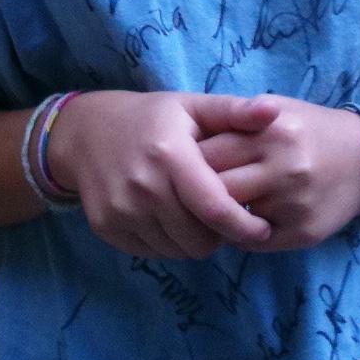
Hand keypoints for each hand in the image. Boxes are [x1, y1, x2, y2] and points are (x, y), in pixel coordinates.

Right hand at [45, 91, 275, 257]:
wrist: (85, 132)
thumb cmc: (151, 118)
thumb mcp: (192, 106)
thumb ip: (234, 112)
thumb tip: (274, 112)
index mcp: (170, 155)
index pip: (215, 209)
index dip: (244, 226)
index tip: (262, 229)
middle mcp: (142, 186)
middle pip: (198, 238)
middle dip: (220, 235)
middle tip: (223, 217)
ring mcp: (120, 210)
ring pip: (176, 250)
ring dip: (194, 241)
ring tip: (197, 217)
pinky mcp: (106, 226)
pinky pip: (151, 253)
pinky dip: (168, 244)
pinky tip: (170, 220)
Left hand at [195, 97, 359, 251]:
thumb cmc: (310, 130)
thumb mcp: (275, 112)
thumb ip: (234, 123)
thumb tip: (183, 147)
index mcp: (271, 131)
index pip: (207, 153)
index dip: (186, 162)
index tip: (178, 165)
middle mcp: (284, 168)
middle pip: (216, 189)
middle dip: (196, 193)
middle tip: (186, 192)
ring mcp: (295, 204)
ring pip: (231, 220)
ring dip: (216, 217)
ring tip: (211, 207)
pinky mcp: (303, 233)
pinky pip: (252, 241)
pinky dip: (239, 234)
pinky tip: (241, 220)